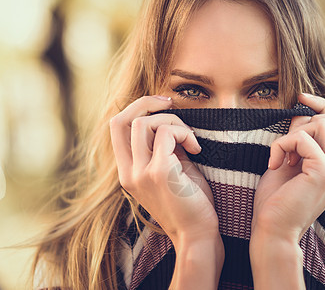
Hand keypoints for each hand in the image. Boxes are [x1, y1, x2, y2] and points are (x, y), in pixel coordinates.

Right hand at [109, 95, 218, 243]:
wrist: (197, 234)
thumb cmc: (189, 203)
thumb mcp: (169, 171)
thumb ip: (162, 148)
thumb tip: (169, 121)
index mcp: (127, 172)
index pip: (116, 127)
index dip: (135, 107)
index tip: (161, 105)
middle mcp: (127, 172)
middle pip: (121, 119)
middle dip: (148, 102)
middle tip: (171, 103)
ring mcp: (140, 173)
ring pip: (144, 122)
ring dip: (173, 121)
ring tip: (190, 139)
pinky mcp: (159, 172)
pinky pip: (167, 132)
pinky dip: (185, 133)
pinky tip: (196, 149)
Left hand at [251, 93, 324, 240]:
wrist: (271, 230)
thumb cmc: (276, 199)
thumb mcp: (290, 160)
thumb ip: (300, 137)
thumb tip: (302, 111)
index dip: (324, 106)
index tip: (302, 99)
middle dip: (309, 120)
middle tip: (288, 144)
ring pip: (322, 125)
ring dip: (291, 135)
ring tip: (281, 158)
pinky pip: (303, 138)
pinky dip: (282, 145)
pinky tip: (275, 165)